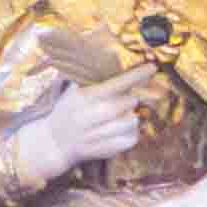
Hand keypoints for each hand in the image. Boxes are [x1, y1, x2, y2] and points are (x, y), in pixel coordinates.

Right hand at [16, 62, 167, 192]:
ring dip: (132, 116)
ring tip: (122, 114)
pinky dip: (132, 132)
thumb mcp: (73, 91)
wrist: (53, 142)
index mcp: (85, 97)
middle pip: (128, 102)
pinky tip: (121, 128)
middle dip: (133, 98)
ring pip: (131, 121)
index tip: (153, 67)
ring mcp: (97, 135)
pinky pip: (131, 139)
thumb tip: (112, 56)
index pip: (117, 83)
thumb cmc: (68, 111)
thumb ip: (91, 76)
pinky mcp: (105, 150)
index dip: (137, 75)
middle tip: (130, 97)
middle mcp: (91, 115)